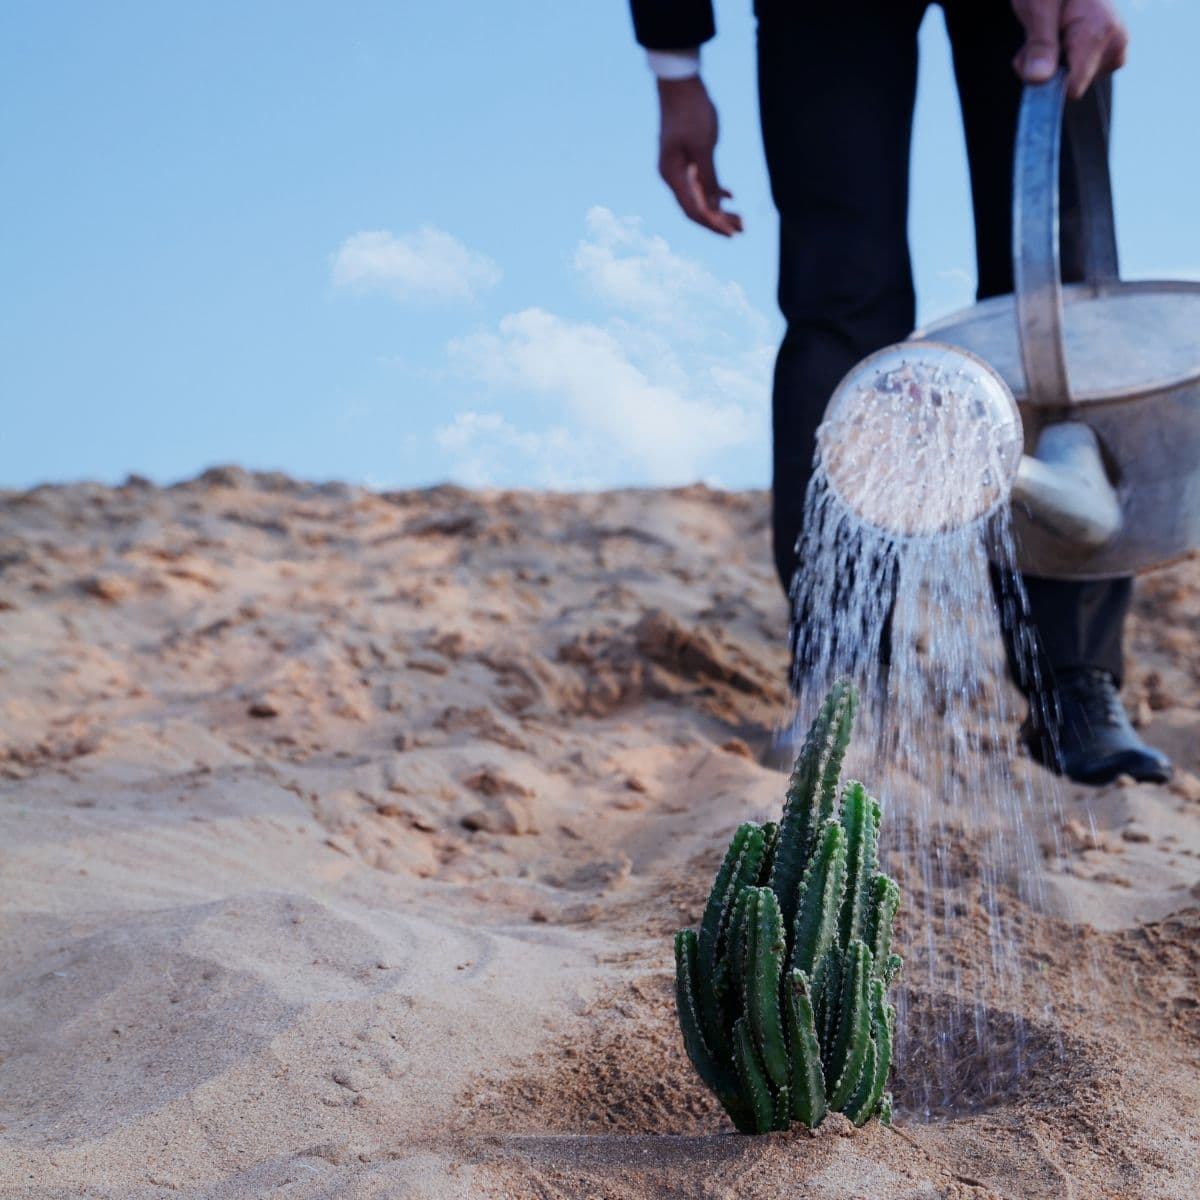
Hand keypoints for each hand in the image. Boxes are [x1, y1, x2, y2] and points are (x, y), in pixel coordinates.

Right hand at [656, 77, 742, 236]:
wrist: (681, 84)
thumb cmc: (691, 112)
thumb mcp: (704, 147)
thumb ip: (709, 178)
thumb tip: (715, 208)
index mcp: (672, 176)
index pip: (693, 210)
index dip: (712, 224)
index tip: (731, 234)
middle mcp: (673, 176)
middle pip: (697, 207)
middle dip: (719, 220)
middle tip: (741, 230)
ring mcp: (680, 168)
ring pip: (701, 196)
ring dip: (720, 208)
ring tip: (740, 219)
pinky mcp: (688, 158)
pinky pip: (702, 182)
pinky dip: (716, 191)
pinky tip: (732, 197)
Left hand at [1012, 0, 1127, 99]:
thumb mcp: (1038, 7)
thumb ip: (1039, 45)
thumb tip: (1039, 79)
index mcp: (1100, 32)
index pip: (1072, 88)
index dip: (1045, 81)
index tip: (1029, 59)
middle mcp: (1116, 42)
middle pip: (1071, 85)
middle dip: (1046, 69)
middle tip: (1039, 35)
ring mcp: (1117, 46)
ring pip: (1075, 80)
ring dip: (1052, 63)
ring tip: (1051, 30)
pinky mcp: (1112, 49)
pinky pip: (1082, 71)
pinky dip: (1063, 59)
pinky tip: (1061, 34)